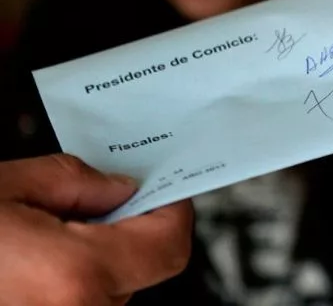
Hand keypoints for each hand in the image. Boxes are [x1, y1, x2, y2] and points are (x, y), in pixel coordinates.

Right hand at [0, 154, 193, 305]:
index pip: (169, 244)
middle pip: (140, 266)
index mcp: (75, 273)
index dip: (172, 209)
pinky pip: (81, 301)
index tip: (162, 187)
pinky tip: (33, 258)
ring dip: (93, 257)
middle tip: (91, 200)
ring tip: (43, 232)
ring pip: (110, 287)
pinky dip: (70, 278)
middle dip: (125, 228)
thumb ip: (72, 182)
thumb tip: (117, 187)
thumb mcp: (4, 186)